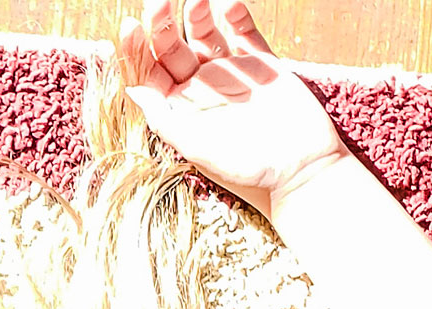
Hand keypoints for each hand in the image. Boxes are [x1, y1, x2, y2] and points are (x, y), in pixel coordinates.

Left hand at [117, 0, 350, 217]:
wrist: (301, 169)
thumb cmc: (245, 168)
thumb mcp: (196, 146)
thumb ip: (164, 117)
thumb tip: (132, 89)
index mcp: (179, 109)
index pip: (150, 73)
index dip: (137, 50)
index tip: (130, 26)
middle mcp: (201, 89)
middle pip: (174, 48)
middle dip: (163, 24)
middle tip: (158, 1)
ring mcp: (231, 74)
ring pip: (207, 35)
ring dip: (197, 14)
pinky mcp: (262, 64)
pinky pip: (245, 33)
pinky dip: (236, 16)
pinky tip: (227, 3)